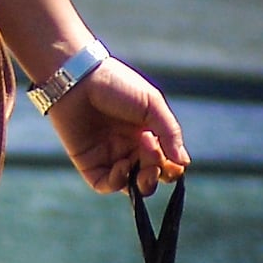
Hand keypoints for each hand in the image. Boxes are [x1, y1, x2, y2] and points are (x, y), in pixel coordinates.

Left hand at [41, 56, 188, 194]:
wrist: (78, 78)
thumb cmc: (117, 85)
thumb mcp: (152, 104)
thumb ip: (170, 133)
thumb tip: (184, 163)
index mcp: (148, 134)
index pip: (167, 163)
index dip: (173, 168)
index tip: (174, 160)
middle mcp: (129, 148)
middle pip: (151, 177)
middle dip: (158, 174)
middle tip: (152, 155)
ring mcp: (109, 156)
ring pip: (131, 185)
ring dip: (142, 182)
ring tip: (143, 166)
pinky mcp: (88, 162)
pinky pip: (106, 184)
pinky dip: (118, 182)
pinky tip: (122, 166)